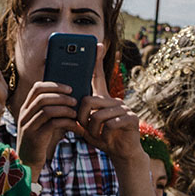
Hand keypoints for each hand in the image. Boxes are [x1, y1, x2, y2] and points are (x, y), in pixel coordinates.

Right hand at [13, 81, 79, 169]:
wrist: (28, 162)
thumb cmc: (41, 140)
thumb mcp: (42, 123)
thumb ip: (51, 110)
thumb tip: (72, 97)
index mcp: (26, 109)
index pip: (37, 88)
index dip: (54, 85)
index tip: (69, 89)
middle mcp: (24, 116)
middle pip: (42, 97)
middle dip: (62, 97)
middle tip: (75, 101)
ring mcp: (28, 126)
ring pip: (47, 109)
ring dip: (65, 109)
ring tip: (75, 113)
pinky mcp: (35, 138)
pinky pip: (52, 124)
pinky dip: (66, 122)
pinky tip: (74, 125)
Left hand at [75, 43, 143, 165]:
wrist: (120, 152)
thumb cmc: (101, 136)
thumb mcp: (84, 126)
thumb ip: (75, 117)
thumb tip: (62, 108)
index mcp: (102, 99)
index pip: (98, 77)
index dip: (96, 61)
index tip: (97, 44)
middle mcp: (114, 100)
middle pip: (88, 101)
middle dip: (82, 118)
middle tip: (85, 129)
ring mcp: (124, 108)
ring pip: (97, 114)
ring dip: (92, 129)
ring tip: (98, 135)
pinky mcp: (132, 118)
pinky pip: (110, 123)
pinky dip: (104, 134)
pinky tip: (107, 137)